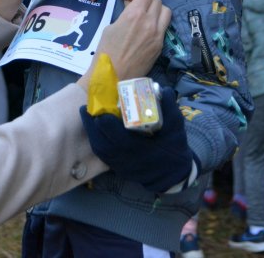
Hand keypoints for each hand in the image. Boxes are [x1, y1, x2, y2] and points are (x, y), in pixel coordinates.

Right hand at [78, 0, 169, 87]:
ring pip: (165, 11)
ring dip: (156, 9)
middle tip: (134, 6)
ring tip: (145, 16)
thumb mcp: (110, 27)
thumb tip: (131, 7)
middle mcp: (150, 22)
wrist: (114, 76)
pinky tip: (147, 30)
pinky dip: (157, 23)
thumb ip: (125, 14)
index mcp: (135, 14)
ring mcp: (158, 34)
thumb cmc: (106, 51)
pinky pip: (164, 26)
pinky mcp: (161, 45)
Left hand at [79, 87, 193, 192]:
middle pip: (100, 139)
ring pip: (98, 147)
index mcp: (136, 147)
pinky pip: (101, 154)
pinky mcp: (117, 167)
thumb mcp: (176, 128)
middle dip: (92, 123)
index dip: (104, 117)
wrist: (173, 175)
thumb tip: (163, 89)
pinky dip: (96, 140)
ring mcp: (119, 164)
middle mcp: (123, 157)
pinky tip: (95, 130)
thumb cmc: (174, 150)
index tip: (100, 104)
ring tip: (87, 116)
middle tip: (87, 108)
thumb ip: (170, 108)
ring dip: (91, 131)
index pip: (113, 132)